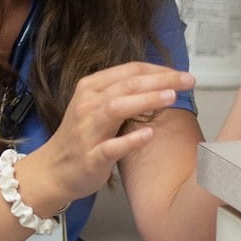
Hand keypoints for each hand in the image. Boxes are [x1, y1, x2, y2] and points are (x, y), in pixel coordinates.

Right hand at [40, 61, 197, 205]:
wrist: (52, 170)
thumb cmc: (81, 138)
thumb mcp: (96, 107)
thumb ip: (122, 94)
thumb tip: (159, 83)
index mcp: (91, 88)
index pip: (129, 71)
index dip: (158, 70)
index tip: (182, 74)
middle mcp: (87, 104)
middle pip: (126, 85)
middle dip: (160, 80)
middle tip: (188, 80)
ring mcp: (87, 130)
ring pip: (116, 108)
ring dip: (146, 100)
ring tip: (172, 97)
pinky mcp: (90, 157)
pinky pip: (110, 147)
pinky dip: (130, 141)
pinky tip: (149, 135)